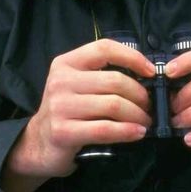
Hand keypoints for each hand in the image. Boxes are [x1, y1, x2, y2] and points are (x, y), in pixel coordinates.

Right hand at [1, 39, 153, 191]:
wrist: (39, 143)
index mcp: (66, 63)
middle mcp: (61, 81)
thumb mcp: (77, 84)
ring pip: (113, 105)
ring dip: (137, 115)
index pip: (104, 48)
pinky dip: (127, 131)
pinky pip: (105, 129)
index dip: (132, 57)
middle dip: (141, 95)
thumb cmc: (67, 111)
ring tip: (145, 122)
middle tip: (150, 107)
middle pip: (114, 81)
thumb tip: (145, 76)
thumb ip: (102, 75)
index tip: (151, 72)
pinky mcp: (64, 132)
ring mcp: (60, 106)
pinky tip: (137, 133)